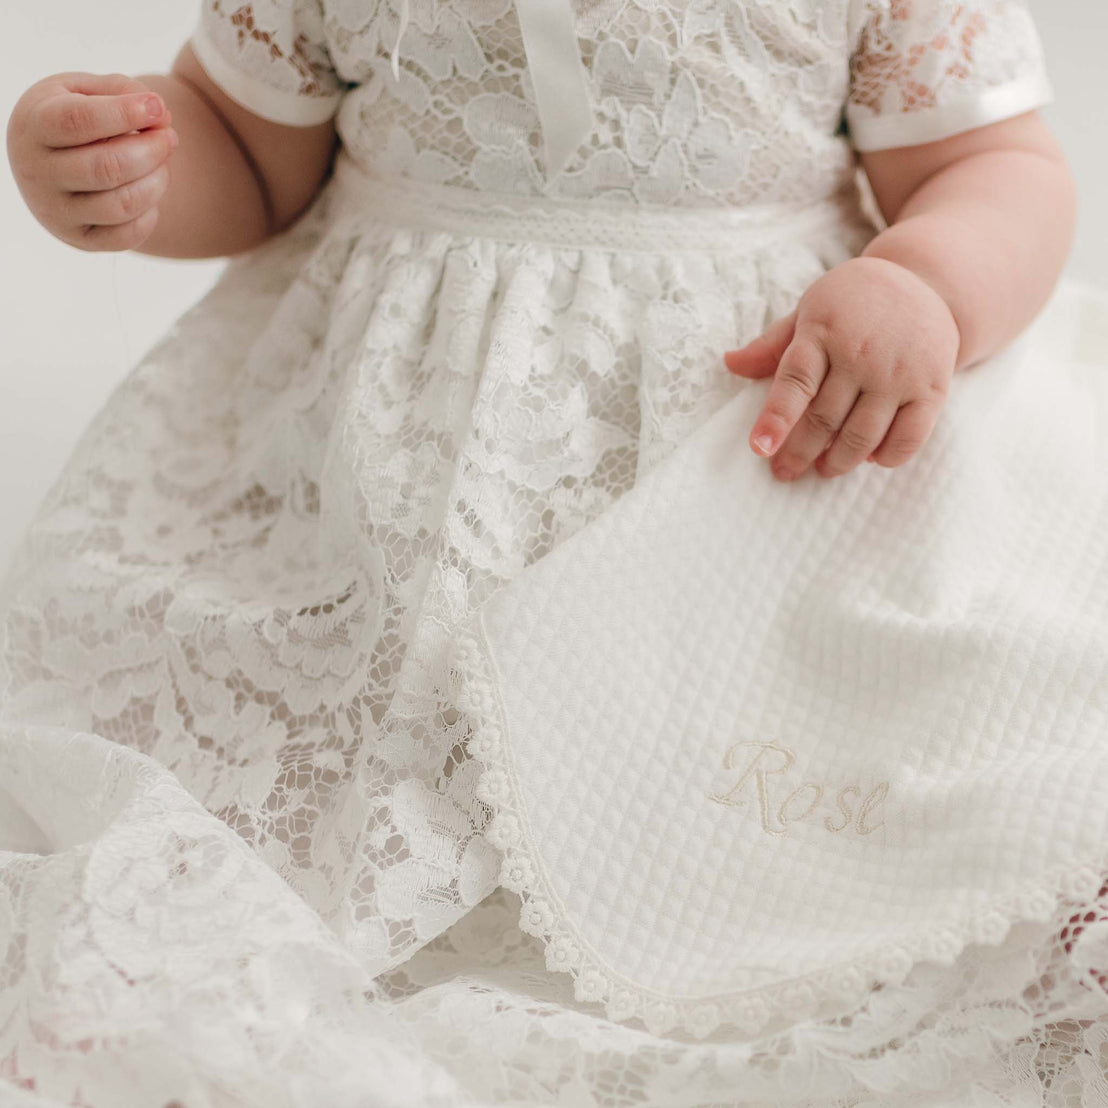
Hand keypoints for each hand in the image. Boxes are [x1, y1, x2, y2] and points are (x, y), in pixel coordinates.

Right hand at [6, 72, 179, 251]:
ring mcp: (57, 212)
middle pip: (105, 167)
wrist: (45, 163)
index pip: (78, 121)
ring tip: (163, 164)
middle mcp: (38, 172)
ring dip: (157, 183)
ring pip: (121, 205)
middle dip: (151, 151)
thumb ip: (121, 90)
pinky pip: (126, 237)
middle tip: (170, 138)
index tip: (157, 106)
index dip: (124, 113)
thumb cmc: (71, 118)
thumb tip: (161, 114)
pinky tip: (150, 194)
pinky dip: (150, 215)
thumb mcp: (83, 90)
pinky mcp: (80, 239)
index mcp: (35, 126)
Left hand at [723, 257, 960, 481]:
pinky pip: (908, 438)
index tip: (760, 448)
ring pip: (863, 435)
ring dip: (838, 462)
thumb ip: (772, 345)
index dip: (776, 418)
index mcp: (823, 332)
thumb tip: (729, 363)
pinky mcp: (933, 388)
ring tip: (822, 469)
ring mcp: (899, 373)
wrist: (925, 282)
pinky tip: (871, 458)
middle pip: (825, 418)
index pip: (796, 381)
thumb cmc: (852, 304)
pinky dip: (886, 457)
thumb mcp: (809, 311)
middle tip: (783, 471)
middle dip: (799, 453)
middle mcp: (862, 354)